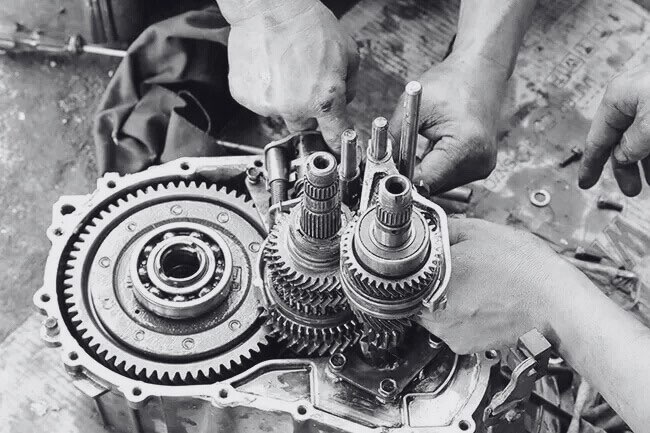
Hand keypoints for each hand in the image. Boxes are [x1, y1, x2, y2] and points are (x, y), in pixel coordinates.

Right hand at [225, 0, 358, 151]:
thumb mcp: (348, 53)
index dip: (337, 143)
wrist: (268, 7)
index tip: (336, 149)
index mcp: (324, 99)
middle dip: (307, 113)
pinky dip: (264, 91)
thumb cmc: (307, 24)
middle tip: (305, 85)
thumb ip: (350, 85)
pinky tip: (269, 69)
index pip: (334, 136)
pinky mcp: (245, 97)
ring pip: (280, 114)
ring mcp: (267, 104)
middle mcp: (294, 107)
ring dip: (284, 100)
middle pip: (304, 127)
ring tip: (285, 70)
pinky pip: (259, 103)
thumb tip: (346, 101)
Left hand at [389, 53, 506, 192]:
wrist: (481, 71)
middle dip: (409, 176)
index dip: (401, 178)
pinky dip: (433, 168)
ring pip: (439, 185)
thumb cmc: (452, 82)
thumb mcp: (414, 105)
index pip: (425, 180)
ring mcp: (482, 167)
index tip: (384, 172)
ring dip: (421, 173)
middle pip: (432, 186)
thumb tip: (377, 162)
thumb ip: (394, 138)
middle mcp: (479, 162)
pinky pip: (448, 177)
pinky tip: (426, 153)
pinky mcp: (480, 166)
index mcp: (466, 146)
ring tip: (410, 152)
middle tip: (392, 160)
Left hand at [417, 218, 586, 353]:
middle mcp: (436, 312)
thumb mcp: (480, 231)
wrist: (557, 304)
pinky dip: (459, 317)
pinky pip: (449, 329)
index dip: (414, 266)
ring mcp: (449, 333)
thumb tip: (431, 228)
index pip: (403, 276)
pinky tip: (479, 303)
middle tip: (452, 273)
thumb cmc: (525, 269)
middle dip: (428, 283)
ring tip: (471, 287)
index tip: (422, 263)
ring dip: (443, 301)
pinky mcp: (463, 347)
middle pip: (414, 295)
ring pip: (430, 314)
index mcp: (434, 280)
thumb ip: (446, 229)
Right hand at [579, 65, 649, 195]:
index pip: (598, 138)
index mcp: (619, 97)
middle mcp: (635, 96)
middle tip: (632, 190)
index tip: (585, 182)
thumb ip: (631, 147)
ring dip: (649, 162)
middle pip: (623, 139)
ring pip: (646, 138)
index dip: (591, 163)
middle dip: (628, 166)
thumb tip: (622, 156)